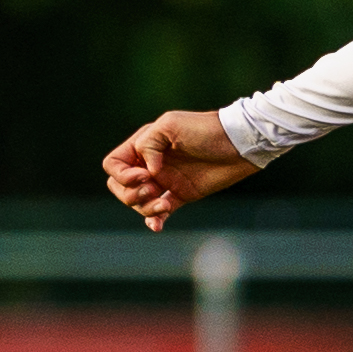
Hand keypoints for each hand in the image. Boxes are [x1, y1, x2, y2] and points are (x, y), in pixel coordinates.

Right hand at [103, 110, 257, 230]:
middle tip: (152, 188)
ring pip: (138, 202)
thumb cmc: (206, 129)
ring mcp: (165, 181)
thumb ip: (149, 144)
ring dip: (145, 208)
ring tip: (164, 204)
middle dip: (130, 193)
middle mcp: (150, 164)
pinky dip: (155, 220)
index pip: (113, 165)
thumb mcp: (170, 125)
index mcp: (142, 146)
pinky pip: (160, 212)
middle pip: (120, 187)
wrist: (239, 144)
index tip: (145, 174)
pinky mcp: (181, 194)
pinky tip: (157, 226)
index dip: (122, 174)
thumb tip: (147, 171)